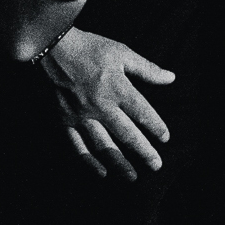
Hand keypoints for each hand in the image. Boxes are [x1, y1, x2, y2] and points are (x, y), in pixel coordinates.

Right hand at [44, 29, 175, 180]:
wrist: (52, 48)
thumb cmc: (90, 48)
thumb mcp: (122, 53)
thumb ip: (147, 69)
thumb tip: (171, 78)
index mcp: (117, 88)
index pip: (143, 113)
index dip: (156, 127)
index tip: (165, 138)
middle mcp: (100, 106)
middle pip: (127, 134)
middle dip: (143, 152)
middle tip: (156, 165)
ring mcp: (81, 116)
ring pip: (103, 145)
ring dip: (119, 163)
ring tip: (132, 176)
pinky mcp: (64, 121)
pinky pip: (77, 146)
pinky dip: (89, 161)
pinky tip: (101, 172)